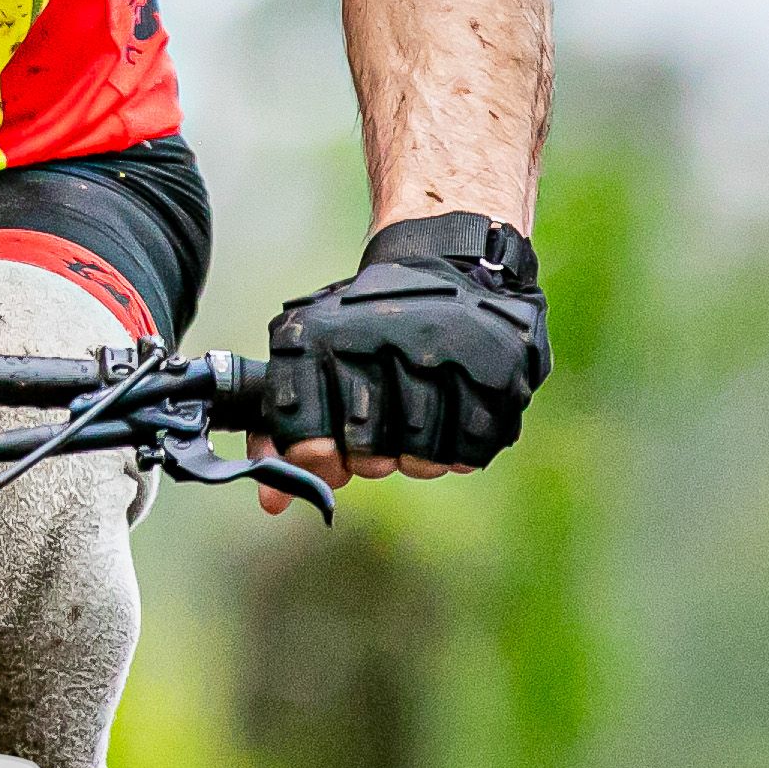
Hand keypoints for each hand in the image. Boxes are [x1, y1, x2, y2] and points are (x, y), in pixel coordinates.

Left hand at [252, 213, 550, 508]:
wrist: (450, 265)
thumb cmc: (368, 327)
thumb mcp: (313, 357)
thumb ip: (283, 432)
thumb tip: (272, 502)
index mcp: (321, 334)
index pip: (303, 431)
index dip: (313, 457)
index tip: (326, 456)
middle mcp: (380, 336)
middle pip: (367, 452)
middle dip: (370, 457)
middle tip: (377, 436)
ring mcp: (443, 350)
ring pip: (421, 458)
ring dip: (417, 456)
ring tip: (416, 421)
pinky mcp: (496, 368)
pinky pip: (470, 451)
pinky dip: (460, 451)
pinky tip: (452, 419)